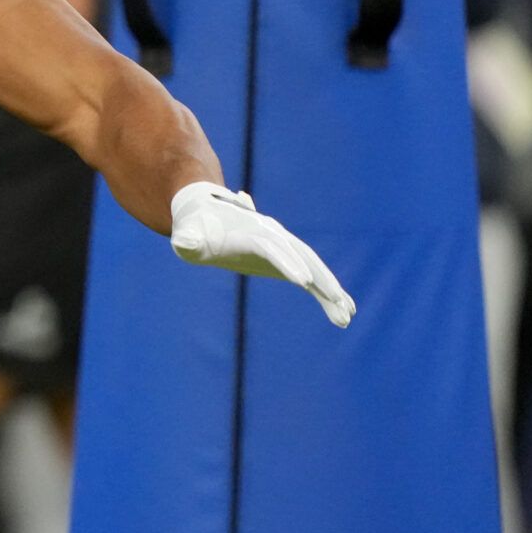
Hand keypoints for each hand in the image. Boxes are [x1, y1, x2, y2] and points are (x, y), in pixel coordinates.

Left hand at [168, 181, 355, 326]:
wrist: (205, 216)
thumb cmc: (194, 229)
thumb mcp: (187, 235)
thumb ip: (186, 240)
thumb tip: (184, 243)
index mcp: (252, 231)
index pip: (273, 247)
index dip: (286, 263)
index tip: (302, 282)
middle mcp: (275, 236)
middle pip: (303, 257)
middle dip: (321, 280)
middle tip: (338, 304)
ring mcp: (283, 247)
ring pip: (314, 268)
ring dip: (331, 290)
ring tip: (347, 316)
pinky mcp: (285, 260)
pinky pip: (311, 276)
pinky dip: (326, 293)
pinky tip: (344, 312)